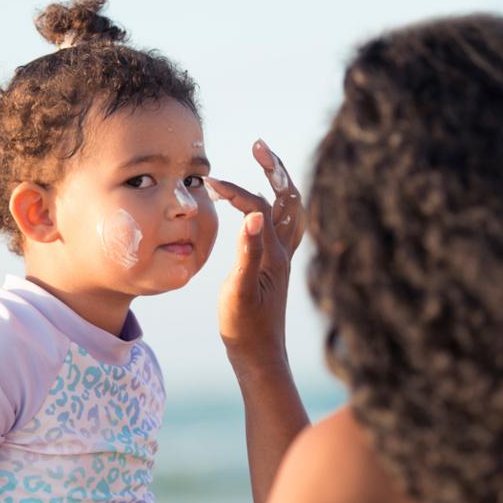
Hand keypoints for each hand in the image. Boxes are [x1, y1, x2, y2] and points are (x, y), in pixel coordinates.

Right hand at [205, 139, 305, 372]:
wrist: (259, 357)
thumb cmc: (244, 329)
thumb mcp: (239, 292)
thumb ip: (247, 253)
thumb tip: (254, 215)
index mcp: (275, 255)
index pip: (260, 208)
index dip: (237, 191)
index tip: (211, 183)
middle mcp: (284, 252)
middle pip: (289, 198)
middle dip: (276, 169)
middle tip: (259, 145)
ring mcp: (282, 259)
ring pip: (291, 210)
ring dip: (279, 183)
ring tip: (264, 162)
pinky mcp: (276, 267)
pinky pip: (284, 225)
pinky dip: (276, 205)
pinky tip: (258, 206)